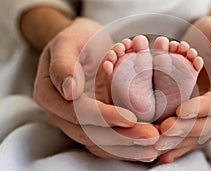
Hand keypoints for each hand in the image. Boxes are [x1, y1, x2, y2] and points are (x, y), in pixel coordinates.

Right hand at [34, 18, 158, 160]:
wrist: (83, 44)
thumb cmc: (77, 39)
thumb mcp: (67, 41)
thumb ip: (63, 64)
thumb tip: (69, 91)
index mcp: (49, 94)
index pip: (77, 112)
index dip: (103, 117)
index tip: (130, 118)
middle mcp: (60, 114)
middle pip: (90, 133)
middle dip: (122, 137)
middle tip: (151, 137)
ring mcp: (75, 121)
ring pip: (99, 143)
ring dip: (127, 148)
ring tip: (153, 148)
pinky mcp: (91, 123)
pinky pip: (106, 141)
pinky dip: (125, 147)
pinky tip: (145, 149)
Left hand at [155, 16, 210, 162]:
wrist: (208, 41)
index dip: (202, 109)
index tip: (180, 111)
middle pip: (210, 123)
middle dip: (186, 129)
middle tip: (163, 130)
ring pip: (199, 134)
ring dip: (179, 141)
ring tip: (158, 145)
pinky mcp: (203, 118)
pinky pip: (193, 135)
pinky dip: (179, 145)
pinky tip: (164, 154)